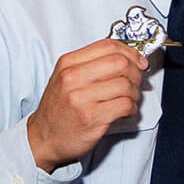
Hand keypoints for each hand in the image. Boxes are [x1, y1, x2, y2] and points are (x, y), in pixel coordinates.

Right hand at [26, 39, 147, 173]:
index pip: (108, 46)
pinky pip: (125, 105)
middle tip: (135, 82)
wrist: (44, 137)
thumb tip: (130, 58)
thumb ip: (93, 64)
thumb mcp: (66, 77)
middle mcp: (72, 78)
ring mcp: (80, 98)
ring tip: (128, 100)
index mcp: (68, 63)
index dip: (131, 52)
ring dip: (134, 94)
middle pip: (120, 63)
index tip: (139, 62)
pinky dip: (131, 108)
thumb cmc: (60, 108)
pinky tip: (125, 111)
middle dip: (135, 73)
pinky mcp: (91, 117)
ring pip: (125, 85)